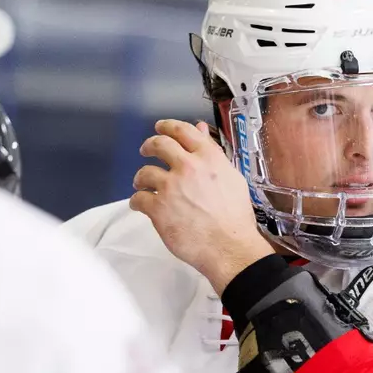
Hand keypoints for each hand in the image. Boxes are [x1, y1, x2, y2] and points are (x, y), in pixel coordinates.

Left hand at [130, 119, 276, 292]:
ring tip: (142, 184)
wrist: (230, 246)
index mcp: (209, 158)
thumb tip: (201, 130)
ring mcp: (171, 188)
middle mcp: (188, 167)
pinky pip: (138, 198)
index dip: (168, 126)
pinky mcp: (158, 209)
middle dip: (149, 145)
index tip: (160, 128)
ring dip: (141, 178)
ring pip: (144, 172)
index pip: (183, 130)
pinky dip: (137, 201)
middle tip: (146, 150)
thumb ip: (212, 153)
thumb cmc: (235, 217)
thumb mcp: (231, 178)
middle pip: (159, 145)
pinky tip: (140, 205)